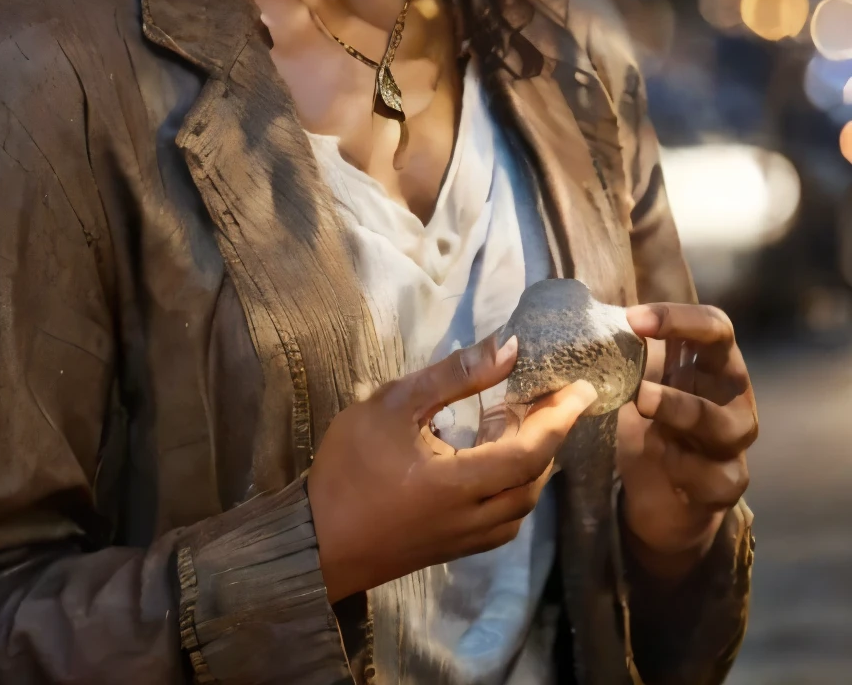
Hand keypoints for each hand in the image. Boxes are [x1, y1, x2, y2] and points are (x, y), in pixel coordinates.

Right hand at [306, 334, 596, 601]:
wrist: (314, 541)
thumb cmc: (349, 467)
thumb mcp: (394, 404)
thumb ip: (454, 376)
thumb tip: (509, 348)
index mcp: (461, 482)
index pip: (531, 451)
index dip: (561, 418)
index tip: (582, 388)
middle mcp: (473, 517)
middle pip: (534, 480)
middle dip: (551, 437)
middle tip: (553, 399)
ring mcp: (463, 538)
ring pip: (521, 504)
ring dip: (533, 465)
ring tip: (522, 424)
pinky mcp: (450, 549)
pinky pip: (502, 521)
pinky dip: (514, 489)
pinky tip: (496, 464)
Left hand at [618, 302, 757, 579]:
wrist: (665, 495)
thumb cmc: (653, 423)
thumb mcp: (641, 382)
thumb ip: (627, 351)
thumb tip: (585, 315)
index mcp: (715, 364)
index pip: (715, 326)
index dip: (679, 318)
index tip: (632, 318)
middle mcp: (734, 398)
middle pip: (732, 369)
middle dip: (686, 368)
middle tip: (637, 373)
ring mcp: (735, 442)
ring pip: (720, 425)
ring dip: (679, 410)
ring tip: (642, 403)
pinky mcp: (728, 484)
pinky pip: (710, 475)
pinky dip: (681, 467)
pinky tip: (660, 462)